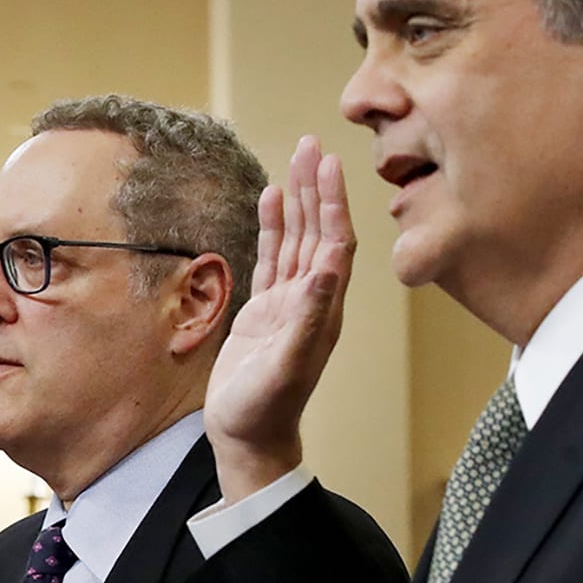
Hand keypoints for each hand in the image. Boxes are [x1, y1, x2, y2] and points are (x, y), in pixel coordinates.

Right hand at [204, 136, 355, 498]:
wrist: (248, 437)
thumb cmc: (265, 409)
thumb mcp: (286, 364)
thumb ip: (305, 317)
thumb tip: (326, 269)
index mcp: (324, 310)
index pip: (334, 245)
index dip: (333, 204)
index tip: (329, 165)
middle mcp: (312, 299)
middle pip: (319, 232)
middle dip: (317, 189)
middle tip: (312, 145)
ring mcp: (288, 303)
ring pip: (297, 240)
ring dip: (299, 201)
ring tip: (296, 159)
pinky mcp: (265, 310)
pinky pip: (273, 258)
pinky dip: (273, 227)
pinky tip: (272, 200)